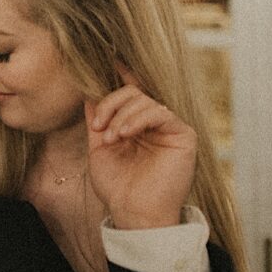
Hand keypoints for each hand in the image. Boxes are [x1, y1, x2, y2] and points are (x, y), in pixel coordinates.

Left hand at [85, 73, 196, 229]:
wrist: (134, 214)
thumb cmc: (118, 187)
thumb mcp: (99, 149)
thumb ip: (97, 120)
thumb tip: (88, 92)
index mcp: (137, 125)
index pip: (131, 93)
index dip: (122, 73)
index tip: (109, 57)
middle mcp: (155, 124)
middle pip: (133, 92)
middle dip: (110, 104)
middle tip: (98, 126)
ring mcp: (170, 128)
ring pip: (144, 99)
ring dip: (121, 114)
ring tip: (111, 137)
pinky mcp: (183, 135)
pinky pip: (160, 112)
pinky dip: (138, 118)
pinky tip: (124, 133)